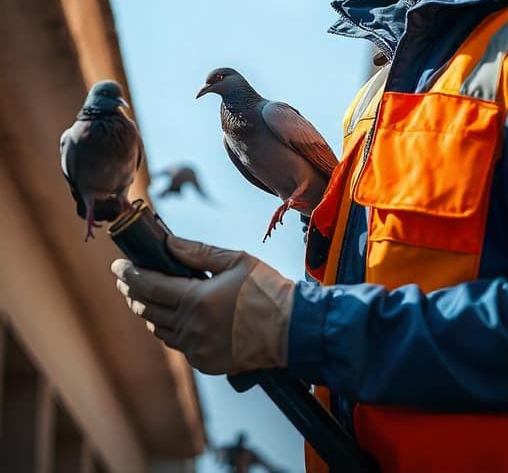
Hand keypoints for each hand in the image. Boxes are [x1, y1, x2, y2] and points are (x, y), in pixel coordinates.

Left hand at [111, 235, 294, 374]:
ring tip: (145, 297)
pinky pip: (178, 344)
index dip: (129, 274)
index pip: (149, 286)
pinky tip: (171, 317)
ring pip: (159, 329)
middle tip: (126, 279)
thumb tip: (168, 242)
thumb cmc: (267, 289)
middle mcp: (192, 328)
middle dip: (132, 292)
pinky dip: (169, 328)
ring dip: (148, 312)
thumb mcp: (235, 261)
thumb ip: (197, 252)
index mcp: (197, 300)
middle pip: (147, 310)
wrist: (293, 330)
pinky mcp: (206, 363)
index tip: (117, 265)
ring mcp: (197, 349)